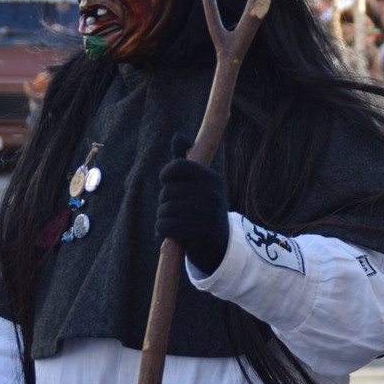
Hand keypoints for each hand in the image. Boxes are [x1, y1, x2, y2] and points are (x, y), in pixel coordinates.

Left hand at [156, 136, 228, 274]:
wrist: (220, 247)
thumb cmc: (204, 210)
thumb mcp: (200, 184)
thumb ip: (186, 161)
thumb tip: (177, 136)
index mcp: (211, 178)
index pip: (177, 167)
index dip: (167, 175)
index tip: (168, 183)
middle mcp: (209, 193)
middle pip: (167, 190)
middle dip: (167, 201)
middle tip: (181, 210)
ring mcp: (203, 212)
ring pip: (163, 209)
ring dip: (165, 218)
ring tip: (180, 223)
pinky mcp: (194, 231)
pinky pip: (162, 225)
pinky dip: (163, 231)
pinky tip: (175, 234)